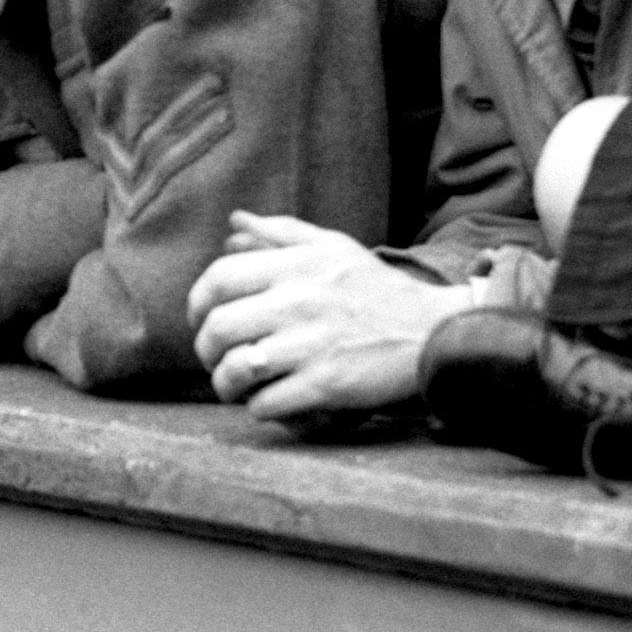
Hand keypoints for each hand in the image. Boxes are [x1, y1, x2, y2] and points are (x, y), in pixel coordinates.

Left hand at [186, 212, 480, 419]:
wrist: (434, 331)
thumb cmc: (378, 289)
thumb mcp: (334, 247)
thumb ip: (282, 232)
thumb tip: (234, 223)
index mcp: (297, 266)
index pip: (218, 278)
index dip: (196, 304)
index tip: (201, 321)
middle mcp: (299, 301)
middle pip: (217, 328)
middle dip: (205, 351)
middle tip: (215, 359)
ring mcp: (312, 344)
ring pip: (235, 369)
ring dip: (225, 384)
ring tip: (234, 387)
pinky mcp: (327, 384)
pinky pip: (266, 403)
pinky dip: (259, 408)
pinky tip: (270, 401)